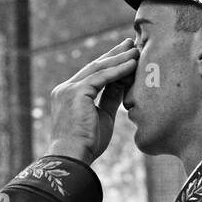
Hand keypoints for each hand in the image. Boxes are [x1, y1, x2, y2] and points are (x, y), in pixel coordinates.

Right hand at [46, 38, 138, 164]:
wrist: (72, 157)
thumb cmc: (86, 144)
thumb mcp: (103, 116)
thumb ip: (111, 98)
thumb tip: (125, 82)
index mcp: (68, 95)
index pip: (92, 75)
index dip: (110, 64)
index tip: (126, 55)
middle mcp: (64, 89)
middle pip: (94, 67)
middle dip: (114, 54)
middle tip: (131, 43)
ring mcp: (68, 89)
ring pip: (98, 68)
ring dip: (119, 58)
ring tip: (137, 51)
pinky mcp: (75, 92)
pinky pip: (101, 77)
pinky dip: (118, 70)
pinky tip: (132, 64)